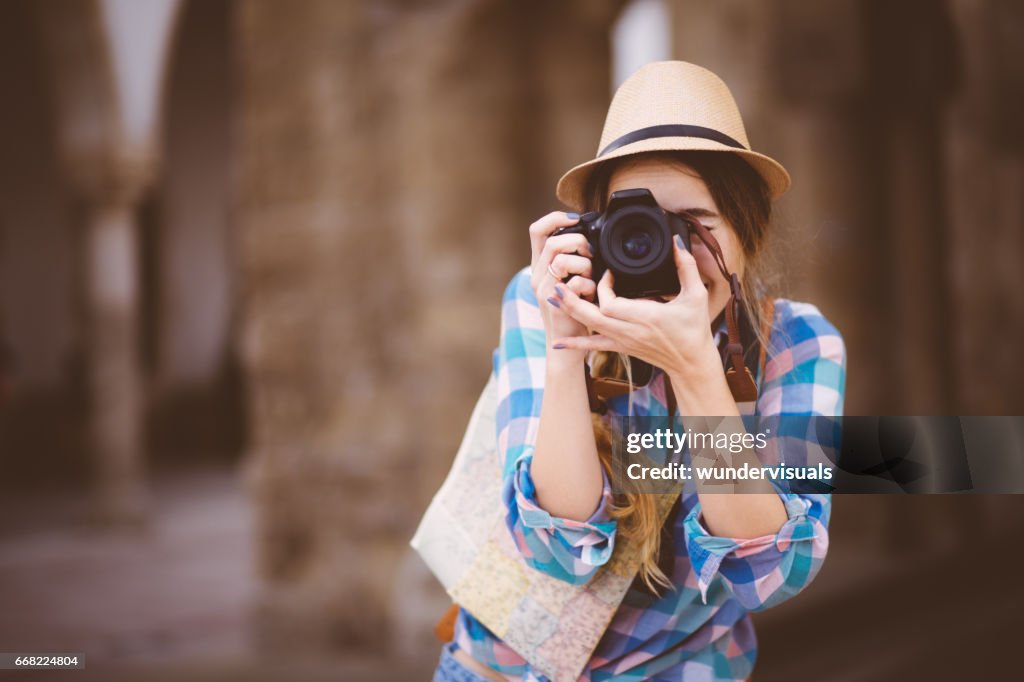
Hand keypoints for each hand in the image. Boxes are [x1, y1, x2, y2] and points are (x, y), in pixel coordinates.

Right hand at [528, 211, 596, 347]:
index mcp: (540, 266)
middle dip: (577, 243)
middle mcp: (537, 276)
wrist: (566, 343)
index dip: (555, 218)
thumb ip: (571, 259)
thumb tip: (588, 239)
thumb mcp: (568, 279)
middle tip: (590, 254)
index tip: (575, 220)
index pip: (537, 230)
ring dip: (584, 265)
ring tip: (590, 278)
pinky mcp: (556, 305)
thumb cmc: (572, 309)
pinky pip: (576, 283)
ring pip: (562, 261)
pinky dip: (589, 286)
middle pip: (552, 243)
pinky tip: (591, 295)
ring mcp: (544, 291)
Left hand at [548, 234, 721, 377]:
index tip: (607, 273)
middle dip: (573, 300)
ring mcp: (623, 341)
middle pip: (593, 316)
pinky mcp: (621, 348)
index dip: (603, 287)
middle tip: (559, 284)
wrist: (691, 364)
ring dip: (570, 313)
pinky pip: (594, 346)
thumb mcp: (696, 296)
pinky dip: (575, 343)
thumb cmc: (694, 331)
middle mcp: (630, 331)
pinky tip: (557, 342)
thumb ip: (686, 267)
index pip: (612, 304)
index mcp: (646, 317)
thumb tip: (677, 241)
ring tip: (552, 298)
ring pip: (589, 328)